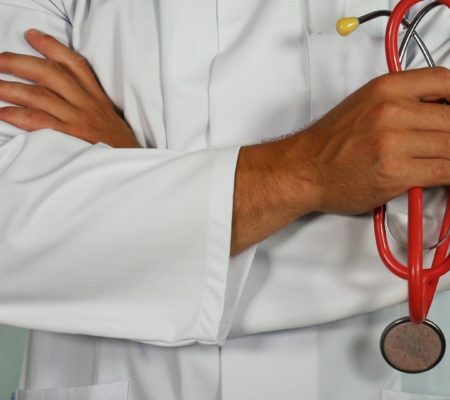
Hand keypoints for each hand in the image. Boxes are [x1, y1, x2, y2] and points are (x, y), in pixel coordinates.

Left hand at [0, 29, 139, 147]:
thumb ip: (90, 103)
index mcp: (97, 96)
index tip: (32, 36)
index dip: (51, 46)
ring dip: (10, 88)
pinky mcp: (70, 138)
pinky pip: (39, 122)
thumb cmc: (119, 144)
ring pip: (39, 95)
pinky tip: (3, 112)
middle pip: (50, 74)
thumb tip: (63, 94)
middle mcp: (86, 104)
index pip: (74, 64)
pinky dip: (18, 115)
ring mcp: (77, 120)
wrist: (132, 164)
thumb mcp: (110, 117)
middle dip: (19, 63)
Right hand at [232, 67, 449, 253]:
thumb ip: (402, 101)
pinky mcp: (394, 172)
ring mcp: (393, 142)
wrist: (303, 170)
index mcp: (385, 89)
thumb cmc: (329, 143)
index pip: (445, 81)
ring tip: (442, 161)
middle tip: (443, 146)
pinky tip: (445, 176)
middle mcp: (391, 111)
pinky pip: (444, 171)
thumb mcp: (364, 104)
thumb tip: (439, 109)